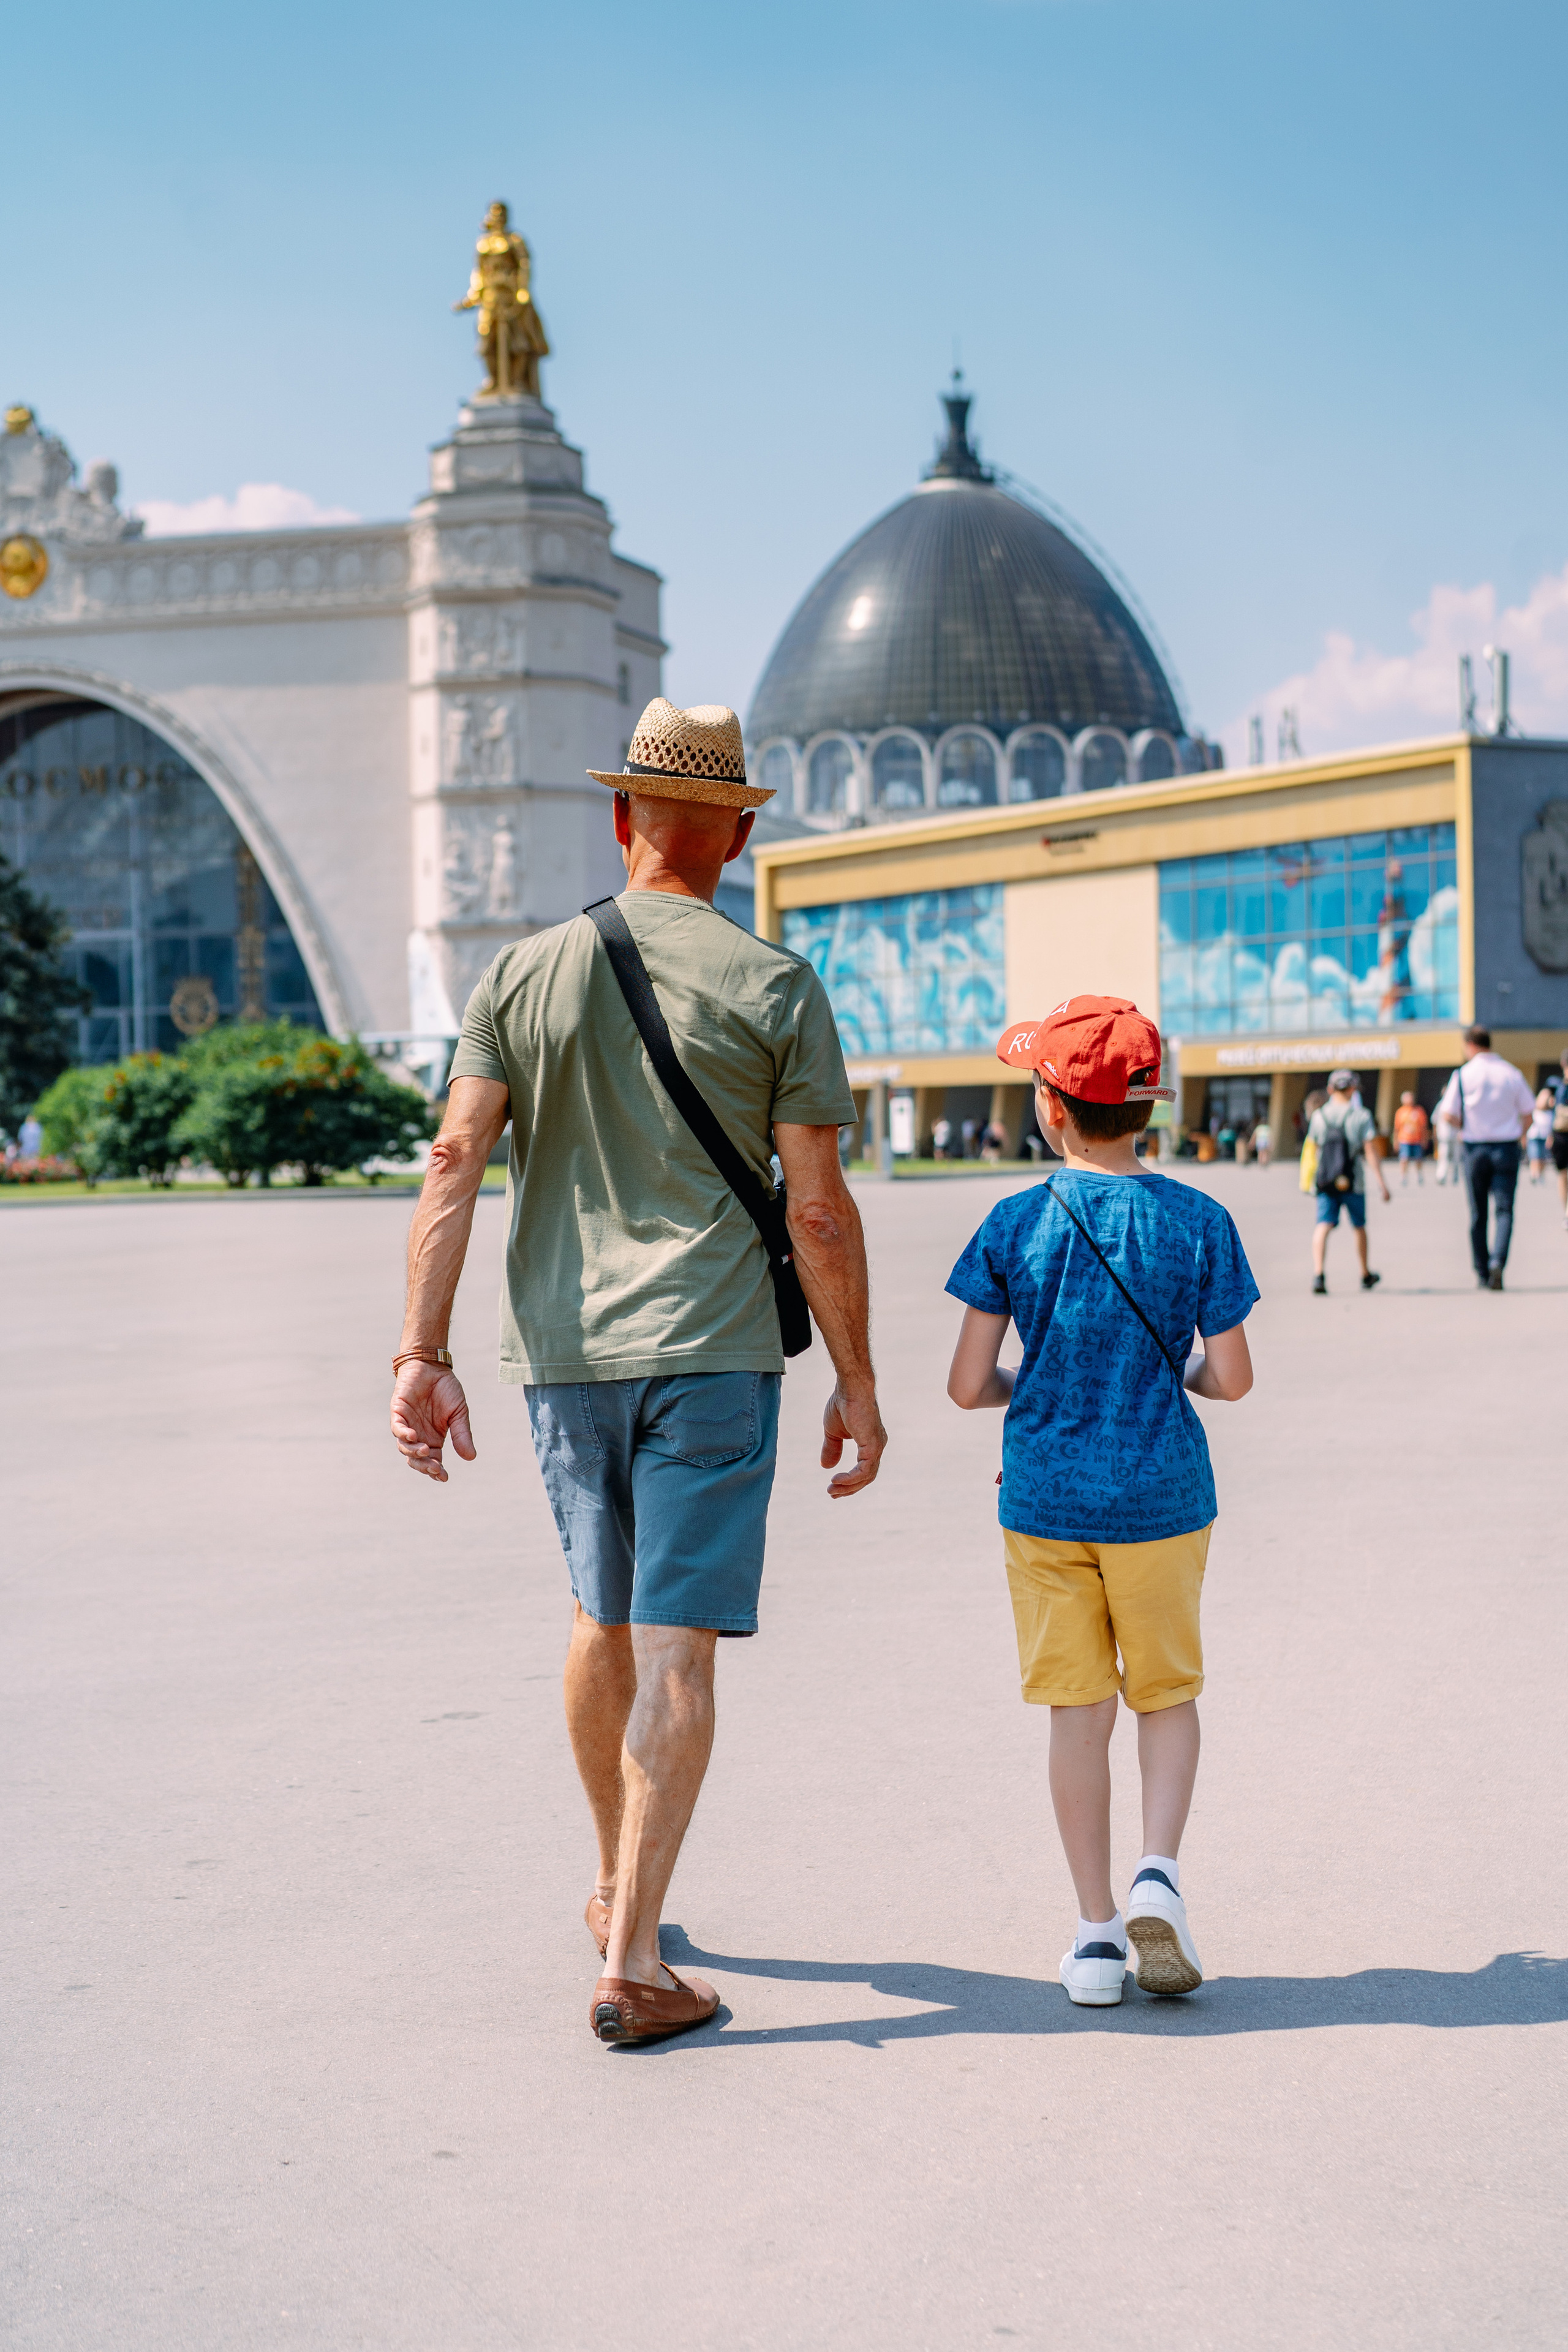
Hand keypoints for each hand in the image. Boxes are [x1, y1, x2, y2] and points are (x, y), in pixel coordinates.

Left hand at [390, 1361, 475, 1482]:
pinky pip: (397, 1428)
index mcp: (433, 1439)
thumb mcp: (459, 1413)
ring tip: (425, 1451)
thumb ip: (462, 1434)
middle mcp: (418, 1435)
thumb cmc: (446, 1389)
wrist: (434, 1366)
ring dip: (413, 1452)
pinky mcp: (398, 1412)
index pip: (433, 1460)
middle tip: (435, 1468)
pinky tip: (412, 1436)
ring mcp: (407, 1424)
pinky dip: (403, 1434)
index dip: (436, 1471)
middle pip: (416, 1459)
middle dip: (424, 1466)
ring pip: (404, 1447)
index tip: (444, 1477)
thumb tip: (471, 1458)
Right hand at [820, 1382, 886, 1497]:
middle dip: (849, 1488)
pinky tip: (837, 1479)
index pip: (864, 1469)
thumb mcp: (833, 1432)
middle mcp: (877, 1446)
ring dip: (848, 1486)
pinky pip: (864, 1470)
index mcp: (871, 1443)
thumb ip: (832, 1449)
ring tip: (832, 1489)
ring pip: (866, 1476)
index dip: (850, 1481)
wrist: (850, 1388)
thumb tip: (826, 1467)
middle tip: (832, 1493)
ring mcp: (877, 1446)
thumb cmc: (843, 1404)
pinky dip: (851, 1478)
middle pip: (867, 1477)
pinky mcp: (873, 1445)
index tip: (834, 1487)